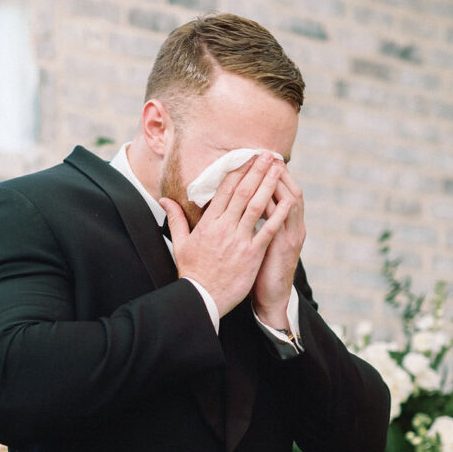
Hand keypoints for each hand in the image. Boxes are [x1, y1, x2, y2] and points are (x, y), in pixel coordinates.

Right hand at [160, 151, 286, 317]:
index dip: (238, 171)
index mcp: (208, 223)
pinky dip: (278, 214)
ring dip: (269, 184)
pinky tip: (288, 200)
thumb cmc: (192, 272)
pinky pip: (268, 230)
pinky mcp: (252, 254)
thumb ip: (175, 218)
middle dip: (256, 170)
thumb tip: (164, 199)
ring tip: (279, 168)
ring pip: (257, 206)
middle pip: (243, 192)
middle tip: (267, 154)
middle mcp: (224, 228)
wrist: (202, 297)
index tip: (247, 157)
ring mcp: (239, 240)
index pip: (225, 190)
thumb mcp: (179, 243)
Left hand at [251, 164, 304, 327]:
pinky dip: (276, 207)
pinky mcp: (285, 247)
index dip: (273, 174)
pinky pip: (282, 222)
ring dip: (280, 183)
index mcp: (286, 223)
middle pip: (290, 190)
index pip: (283, 190)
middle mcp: (293, 225)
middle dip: (278, 172)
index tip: (260, 158)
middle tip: (266, 154)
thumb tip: (240, 203)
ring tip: (269, 166)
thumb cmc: (262, 269)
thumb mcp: (260, 241)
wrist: (271, 297)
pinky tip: (264, 195)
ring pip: (291, 202)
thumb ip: (254, 221)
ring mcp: (291, 235)